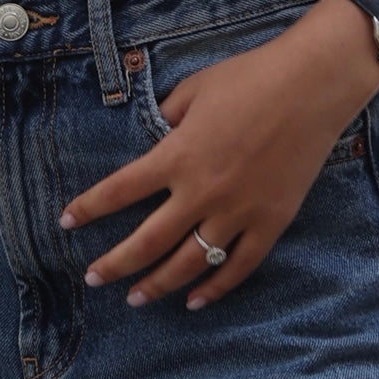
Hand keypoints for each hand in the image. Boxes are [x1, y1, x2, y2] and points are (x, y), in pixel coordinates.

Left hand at [60, 0, 378, 309]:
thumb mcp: (194, 89)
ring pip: (189, 263)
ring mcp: (238, 211)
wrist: (312, 86)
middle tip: (93, 278)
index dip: (89, 208)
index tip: (66, 222)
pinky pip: (238, 266)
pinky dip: (216, 288)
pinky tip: (195, 301)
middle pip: (148, 241)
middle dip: (115, 264)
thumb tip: (153, 135)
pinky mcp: (271, 221)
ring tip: (135, 299)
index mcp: (178, 155)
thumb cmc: (250, 78)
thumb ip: (167, 117)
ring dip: (158, 285)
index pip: (119, 190)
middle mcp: (202, 191)